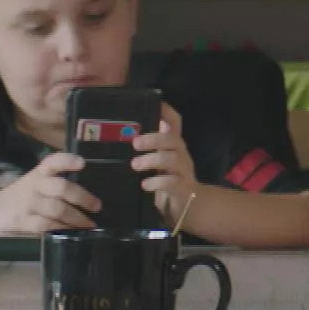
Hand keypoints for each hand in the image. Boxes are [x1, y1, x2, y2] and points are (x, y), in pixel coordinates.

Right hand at [0, 153, 95, 233]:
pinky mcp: (23, 221)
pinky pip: (46, 225)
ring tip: (89, 225)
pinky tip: (71, 232)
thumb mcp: (35, 184)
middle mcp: (35, 186)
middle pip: (61, 187)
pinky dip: (61, 228)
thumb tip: (89, 198)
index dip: (67, 161)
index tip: (82, 163)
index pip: (52, 161)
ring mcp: (28, 204)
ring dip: (77, 218)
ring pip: (57, 209)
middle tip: (97, 206)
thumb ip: (56, 185)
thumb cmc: (20, 198)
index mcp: (39, 174)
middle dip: (82, 198)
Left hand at [134, 103, 194, 221]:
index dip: (166, 110)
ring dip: (152, 160)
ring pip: (172, 158)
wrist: (189, 207)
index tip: (155, 102)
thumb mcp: (157, 163)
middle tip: (135, 143)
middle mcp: (180, 154)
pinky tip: (145, 185)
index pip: (174, 122)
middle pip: (172, 139)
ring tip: (135, 165)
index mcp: (173, 145)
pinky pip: (172, 182)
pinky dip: (157, 182)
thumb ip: (146, 151)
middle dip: (153, 138)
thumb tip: (118, 137)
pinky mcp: (183, 187)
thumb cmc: (166, 181)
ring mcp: (183, 170)